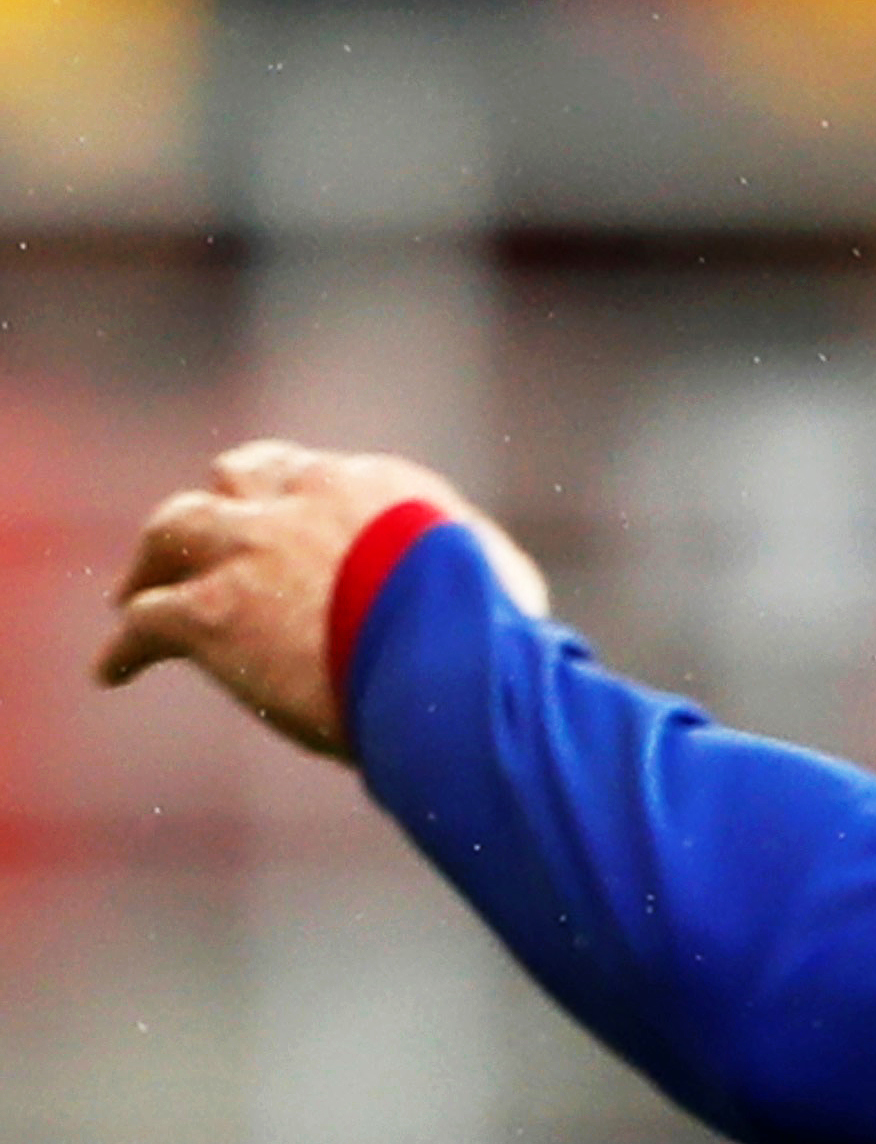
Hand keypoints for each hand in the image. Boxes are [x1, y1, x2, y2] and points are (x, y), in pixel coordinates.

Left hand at [95, 439, 545, 756]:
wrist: (444, 656)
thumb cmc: (492, 635)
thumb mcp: (495, 579)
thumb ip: (459, 568)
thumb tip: (476, 592)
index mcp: (373, 488)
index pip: (306, 472)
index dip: (281, 498)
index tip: (276, 523)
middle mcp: (300, 502)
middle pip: (232, 481)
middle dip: (214, 510)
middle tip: (196, 546)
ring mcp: (247, 552)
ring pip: (171, 532)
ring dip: (150, 564)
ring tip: (133, 598)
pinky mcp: (208, 612)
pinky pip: (144, 622)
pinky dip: (126, 647)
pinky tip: (113, 671)